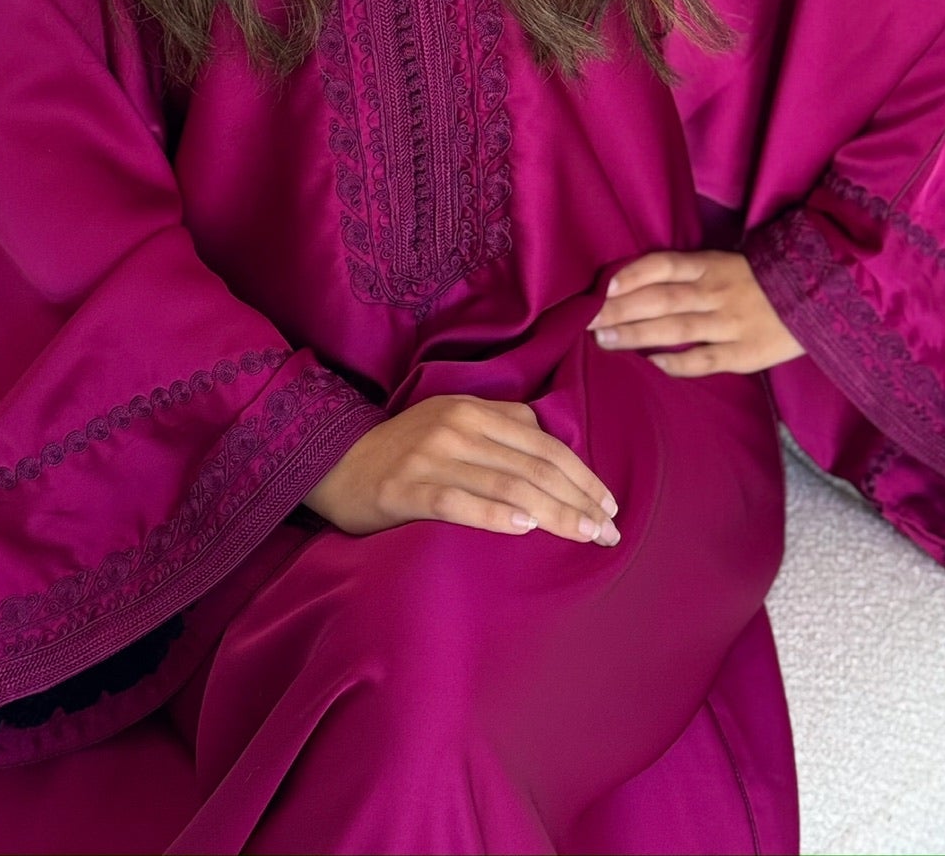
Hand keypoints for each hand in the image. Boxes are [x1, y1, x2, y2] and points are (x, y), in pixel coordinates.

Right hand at [301, 394, 622, 544]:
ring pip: (508, 484)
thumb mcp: (452, 422)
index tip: (609, 506)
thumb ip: (500, 425)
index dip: (582, 475)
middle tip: (609, 531)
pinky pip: (460, 502)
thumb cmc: (404, 450)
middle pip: (533, 466)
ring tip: (584, 535)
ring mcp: (433, 457)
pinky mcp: (409, 488)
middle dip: (578, 499)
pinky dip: (496, 514)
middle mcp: (457, 427)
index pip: (543, 444)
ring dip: (554, 512)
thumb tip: (550, 440)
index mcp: (473, 410)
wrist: (335, 464)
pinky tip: (525, 528)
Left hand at [587, 248, 806, 376]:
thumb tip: (640, 280)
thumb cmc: (765, 280)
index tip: (603, 286)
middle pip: (660, 299)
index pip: (664, 265)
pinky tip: (654, 363)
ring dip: (636, 335)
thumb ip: (691, 272)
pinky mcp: (745, 353)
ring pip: (675, 329)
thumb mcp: (729, 263)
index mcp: (713, 265)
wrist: (821, 297)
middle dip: (620, 310)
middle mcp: (716, 292)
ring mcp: (730, 323)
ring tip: (605, 340)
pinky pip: (706, 359)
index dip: (632, 274)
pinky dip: (678, 362)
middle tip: (587, 319)